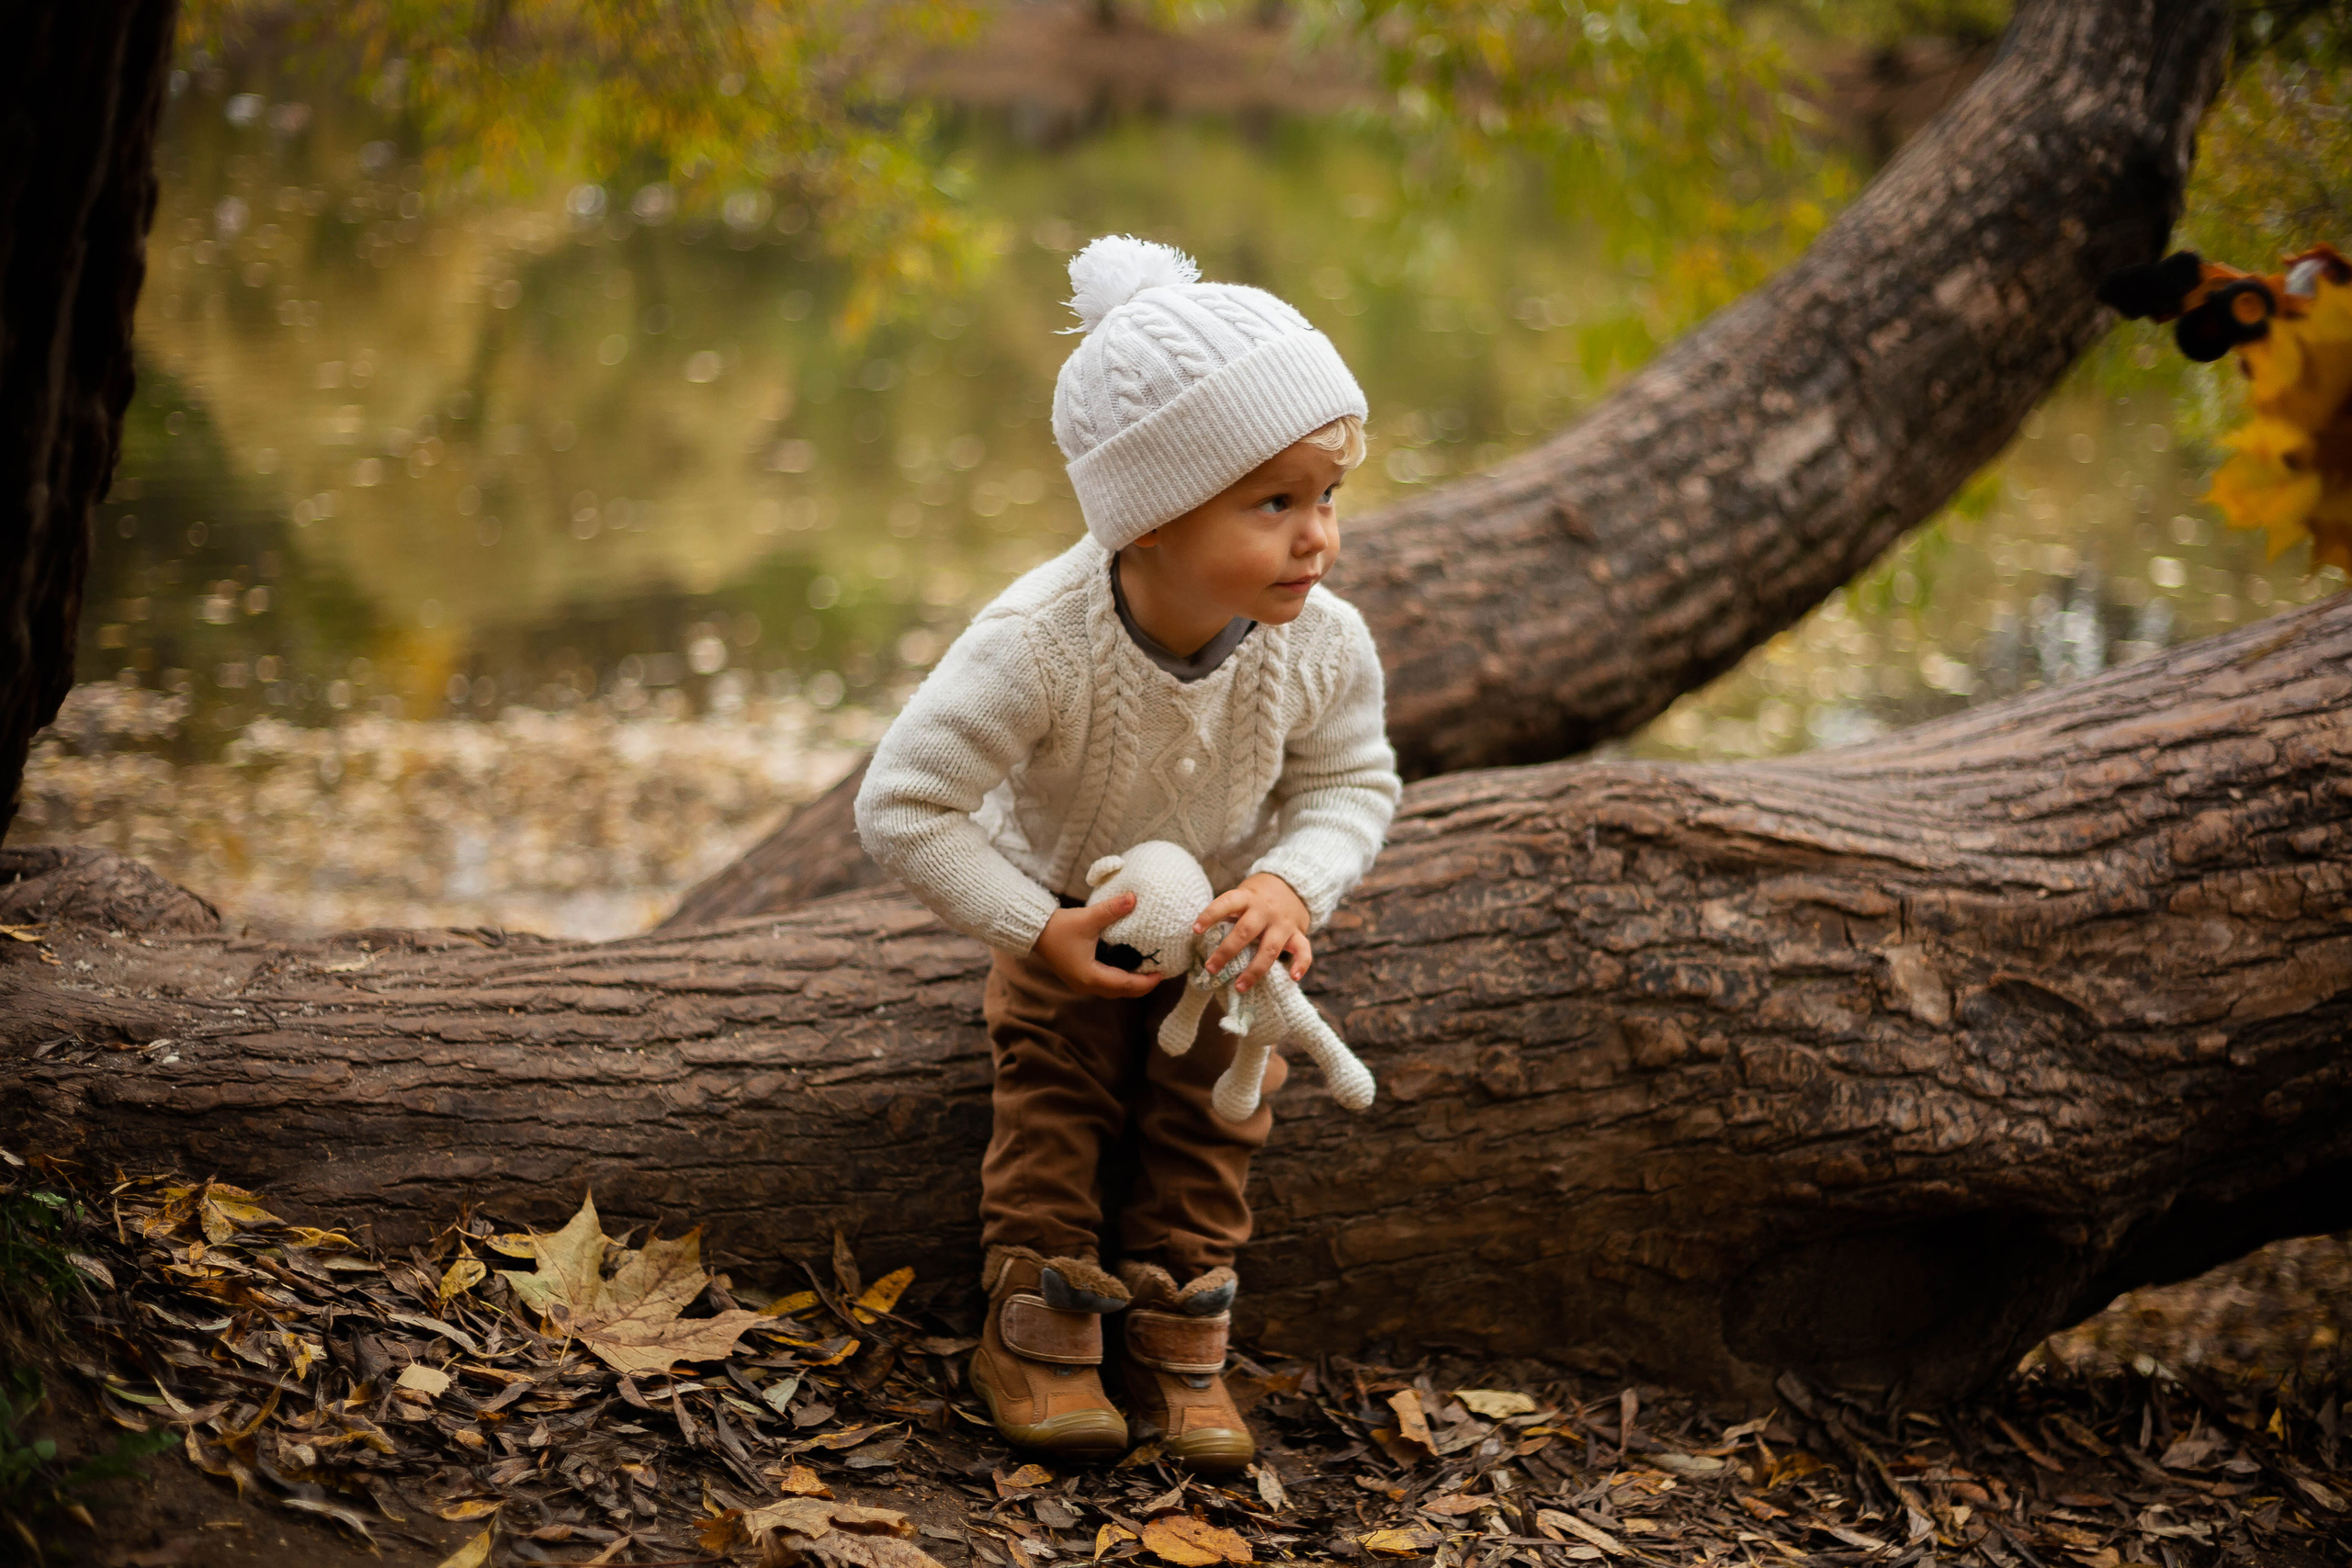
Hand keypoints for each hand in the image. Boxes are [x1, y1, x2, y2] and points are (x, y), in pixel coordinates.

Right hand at [1033, 895, 1164, 998]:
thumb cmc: (1058, 927)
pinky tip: (1129, 966)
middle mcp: (1087, 985)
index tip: (1163, 973)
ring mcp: (1082, 983)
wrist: (1034, 932)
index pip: (1126, 985)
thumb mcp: (1088, 918)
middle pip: (1122, 992)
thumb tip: (1134, 898)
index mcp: (1091, 977)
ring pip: (1114, 990)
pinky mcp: (1080, 977)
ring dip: (1131, 984)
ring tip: (1148, 971)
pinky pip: (1106, 984)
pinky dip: (1120, 979)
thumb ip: (1112, 909)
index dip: (1146, 982)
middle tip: (1160, 973)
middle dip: (1142, 986)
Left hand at [1194, 872, 1311, 994]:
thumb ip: (1230, 913)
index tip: (1195, 930)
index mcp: (1247, 898)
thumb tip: (1202, 938)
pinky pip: (1303, 949)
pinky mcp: (1298, 933)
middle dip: (1226, 952)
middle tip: (1211, 969)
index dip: (1210, 915)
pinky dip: (1301, 964)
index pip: (1227, 903)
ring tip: (1239, 987)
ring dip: (1254, 970)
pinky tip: (1293, 977)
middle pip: (1245, 931)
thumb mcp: (1243, 895)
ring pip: (1270, 948)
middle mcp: (1265, 910)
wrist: (1293, 884)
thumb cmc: (1258, 896)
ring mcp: (1283, 923)